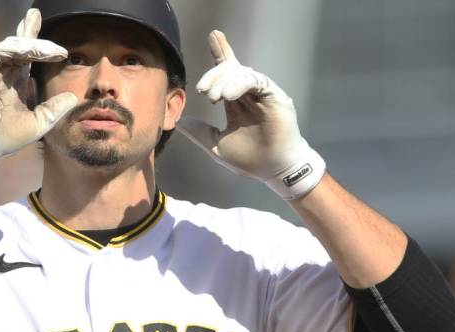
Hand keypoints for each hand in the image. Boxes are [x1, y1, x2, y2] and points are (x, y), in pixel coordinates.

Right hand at [0, 8, 77, 181]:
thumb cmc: (6, 137)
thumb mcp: (39, 122)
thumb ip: (54, 109)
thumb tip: (73, 97)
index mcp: (17, 81)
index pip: (29, 57)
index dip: (44, 48)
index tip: (63, 52)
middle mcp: (5, 72)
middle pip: (19, 44)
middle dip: (29, 29)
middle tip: (36, 14)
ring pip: (11, 46)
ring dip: (30, 43)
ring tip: (50, 49)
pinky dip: (13, 49)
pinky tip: (28, 50)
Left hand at [176, 30, 324, 199]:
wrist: (273, 171)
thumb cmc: (250, 160)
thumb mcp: (216, 145)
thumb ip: (199, 132)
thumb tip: (179, 122)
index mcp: (236, 101)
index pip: (227, 72)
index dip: (221, 52)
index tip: (213, 36)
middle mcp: (249, 94)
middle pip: (230, 69)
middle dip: (213, 75)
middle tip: (203, 91)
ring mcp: (263, 94)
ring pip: (241, 72)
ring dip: (224, 81)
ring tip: (214, 98)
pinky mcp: (275, 97)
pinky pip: (256, 81)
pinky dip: (239, 84)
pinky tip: (228, 96)